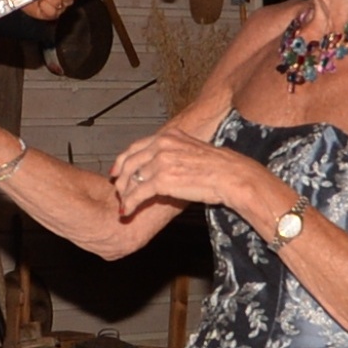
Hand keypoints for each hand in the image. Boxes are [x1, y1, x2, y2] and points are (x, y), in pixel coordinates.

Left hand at [108, 126, 249, 219]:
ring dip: (125, 194)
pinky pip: (137, 193)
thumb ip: (175, 153)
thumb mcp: (192, 150)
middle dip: (121, 179)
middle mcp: (162, 145)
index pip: (136, 146)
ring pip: (131, 179)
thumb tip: (163, 164)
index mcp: (169, 136)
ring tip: (124, 204)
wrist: (231, 176)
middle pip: (130, 162)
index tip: (116, 171)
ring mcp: (160, 161)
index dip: (123, 160)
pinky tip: (127, 211)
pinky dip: (130, 204)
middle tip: (117, 191)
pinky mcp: (162, 180)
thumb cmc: (219, 167)